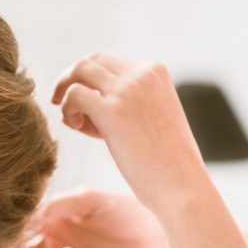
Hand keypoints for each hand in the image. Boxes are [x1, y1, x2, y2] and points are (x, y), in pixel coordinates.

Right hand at [11, 189, 174, 247]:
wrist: (157, 240)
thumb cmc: (126, 212)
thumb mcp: (89, 198)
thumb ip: (57, 204)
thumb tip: (28, 217)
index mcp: (50, 217)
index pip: (17, 223)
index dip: (11, 222)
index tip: (14, 217)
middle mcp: (50, 240)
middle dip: (10, 243)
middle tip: (23, 234)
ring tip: (42, 244)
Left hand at [52, 53, 211, 213]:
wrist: (181, 186)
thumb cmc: (165, 162)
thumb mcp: (149, 119)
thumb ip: (121, 104)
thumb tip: (72, 98)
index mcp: (155, 72)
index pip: (107, 62)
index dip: (90, 83)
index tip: (88, 109)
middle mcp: (143, 73)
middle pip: (90, 60)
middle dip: (71, 81)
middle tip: (65, 107)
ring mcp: (129, 89)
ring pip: (79, 70)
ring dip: (65, 92)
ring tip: (71, 120)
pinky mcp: (114, 111)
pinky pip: (74, 94)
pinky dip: (67, 109)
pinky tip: (75, 126)